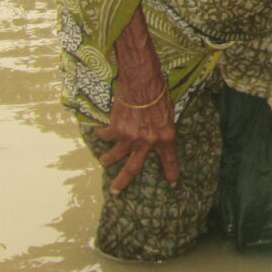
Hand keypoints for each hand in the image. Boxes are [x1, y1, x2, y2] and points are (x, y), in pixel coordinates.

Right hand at [95, 7, 180, 194]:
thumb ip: (162, 128)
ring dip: (108, 160)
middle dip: (123, 182)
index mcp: (166, 137)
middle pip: (133, 168)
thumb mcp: (168, 113)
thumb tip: (154, 136)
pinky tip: (99, 133)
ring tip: (104, 162)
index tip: (172, 183)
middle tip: (115, 191)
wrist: (141, 80)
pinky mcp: (116, 129)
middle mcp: (147, 142)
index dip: (171, 171)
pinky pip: (106, 136)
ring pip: (115, 156)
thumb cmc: (159, 92)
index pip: (170, 159)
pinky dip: (102, 135)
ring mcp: (130, 138)